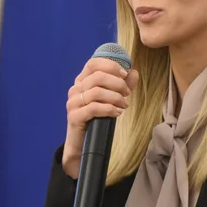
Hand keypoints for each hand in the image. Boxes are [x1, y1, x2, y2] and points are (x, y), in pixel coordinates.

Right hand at [61, 57, 139, 178]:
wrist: (84, 144)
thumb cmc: (98, 118)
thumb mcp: (112, 99)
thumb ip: (123, 85)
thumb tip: (134, 72)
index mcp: (82, 81)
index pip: (94, 63)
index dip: (111, 66)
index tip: (125, 74)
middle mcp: (75, 89)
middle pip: (98, 76)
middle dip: (117, 84)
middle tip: (127, 94)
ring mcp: (73, 102)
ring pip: (97, 92)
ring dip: (115, 97)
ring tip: (124, 105)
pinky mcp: (74, 116)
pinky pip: (94, 108)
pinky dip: (109, 109)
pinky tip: (117, 113)